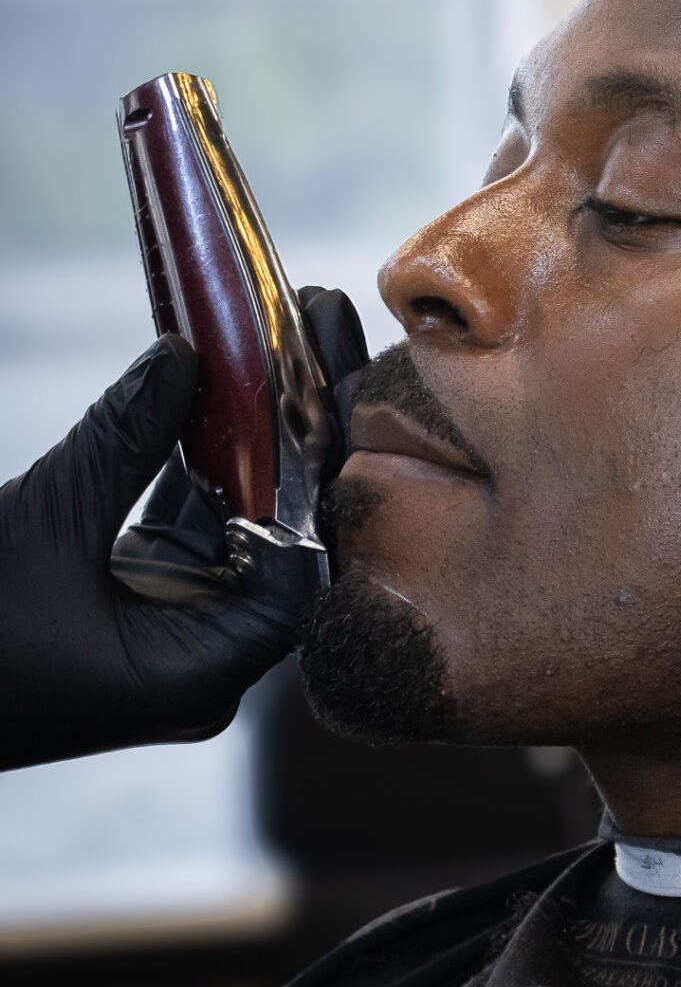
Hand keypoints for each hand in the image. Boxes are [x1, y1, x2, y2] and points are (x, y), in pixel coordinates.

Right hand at [0, 288, 369, 770]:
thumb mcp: (43, 522)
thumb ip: (122, 440)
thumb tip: (187, 353)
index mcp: (203, 670)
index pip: (312, 554)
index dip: (329, 449)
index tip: (330, 356)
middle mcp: (204, 660)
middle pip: (287, 524)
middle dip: (297, 421)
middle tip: (314, 316)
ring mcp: (171, 634)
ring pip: (238, 515)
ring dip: (251, 428)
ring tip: (277, 328)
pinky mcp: (132, 607)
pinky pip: (189, 524)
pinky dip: (199, 460)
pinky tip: (218, 384)